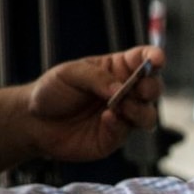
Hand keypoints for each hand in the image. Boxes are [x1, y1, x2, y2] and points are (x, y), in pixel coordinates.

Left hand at [28, 45, 164, 162]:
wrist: (35, 122)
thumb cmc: (53, 91)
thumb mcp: (70, 74)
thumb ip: (96, 78)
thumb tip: (120, 89)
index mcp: (118, 69)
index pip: (144, 60)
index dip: (155, 58)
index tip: (158, 59)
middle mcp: (126, 92)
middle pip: (154, 88)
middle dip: (151, 88)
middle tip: (138, 89)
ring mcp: (124, 115)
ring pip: (149, 114)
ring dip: (140, 110)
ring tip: (121, 108)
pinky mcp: (116, 136)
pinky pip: (128, 131)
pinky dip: (120, 125)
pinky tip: (106, 119)